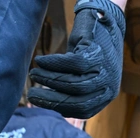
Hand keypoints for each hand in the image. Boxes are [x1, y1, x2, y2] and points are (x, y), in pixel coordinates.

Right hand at [28, 0, 125, 118]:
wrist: (101, 25)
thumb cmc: (87, 55)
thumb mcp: (84, 77)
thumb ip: (72, 92)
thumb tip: (47, 104)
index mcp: (105, 96)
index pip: (83, 110)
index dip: (58, 107)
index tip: (38, 103)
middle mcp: (108, 86)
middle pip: (79, 101)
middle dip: (51, 99)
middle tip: (31, 94)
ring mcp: (105, 70)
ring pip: (75, 84)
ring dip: (49, 80)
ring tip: (34, 74)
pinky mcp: (97, 52)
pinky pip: (73, 63)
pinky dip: (54, 64)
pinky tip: (41, 61)